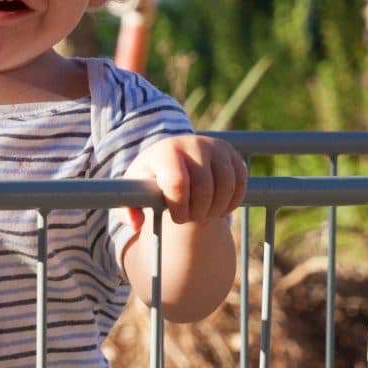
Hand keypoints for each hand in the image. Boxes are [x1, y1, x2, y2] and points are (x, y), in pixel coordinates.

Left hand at [133, 132, 248, 225]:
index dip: (179, 207)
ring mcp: (216, 147)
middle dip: (198, 212)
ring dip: (216, 209)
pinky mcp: (232, 154)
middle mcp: (193, 143)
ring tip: (203, 215)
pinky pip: (241, 183)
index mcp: (166, 151)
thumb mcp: (134, 193)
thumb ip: (127, 210)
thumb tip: (136, 224)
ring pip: (226, 186)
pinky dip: (232, 202)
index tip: (176, 217)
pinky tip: (218, 208)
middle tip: (190, 218)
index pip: (178, 183)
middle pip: (204, 187)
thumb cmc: (151, 180)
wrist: (173, 159)